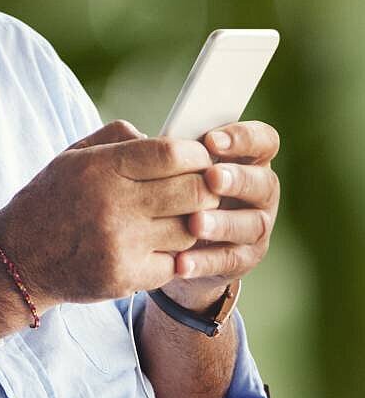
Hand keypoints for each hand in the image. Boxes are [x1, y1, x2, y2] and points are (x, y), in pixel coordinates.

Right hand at [0, 120, 220, 311]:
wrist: (17, 259)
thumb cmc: (50, 200)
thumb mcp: (72, 156)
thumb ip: (119, 138)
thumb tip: (167, 138)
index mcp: (99, 168)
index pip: (173, 154)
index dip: (196, 155)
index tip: (197, 159)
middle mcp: (111, 205)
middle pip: (194, 191)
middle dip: (204, 188)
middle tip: (197, 189)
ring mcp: (120, 245)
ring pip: (190, 230)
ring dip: (190, 223)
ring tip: (173, 218)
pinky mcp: (125, 278)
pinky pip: (175, 263)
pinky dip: (172, 255)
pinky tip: (155, 246)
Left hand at [164, 120, 279, 308]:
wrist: (171, 241)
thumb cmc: (169, 187)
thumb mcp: (164, 164)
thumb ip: (156, 147)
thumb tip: (135, 136)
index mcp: (244, 158)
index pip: (262, 141)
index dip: (243, 138)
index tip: (211, 140)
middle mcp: (258, 191)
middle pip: (264, 182)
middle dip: (238, 179)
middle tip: (211, 178)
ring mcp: (255, 226)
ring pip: (252, 224)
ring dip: (223, 223)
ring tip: (194, 223)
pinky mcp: (243, 258)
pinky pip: (230, 260)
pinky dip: (205, 261)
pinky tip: (181, 261)